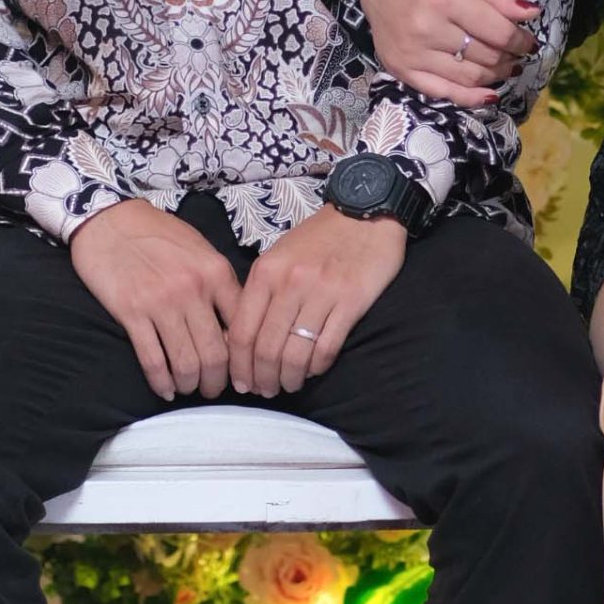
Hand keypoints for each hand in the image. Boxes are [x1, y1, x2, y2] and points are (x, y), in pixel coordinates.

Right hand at [69, 199, 242, 400]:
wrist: (111, 219)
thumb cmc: (159, 235)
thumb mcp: (201, 251)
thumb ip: (221, 284)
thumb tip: (237, 325)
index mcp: (217, 273)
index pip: (242, 327)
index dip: (245, 358)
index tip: (242, 372)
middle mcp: (193, 290)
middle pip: (216, 353)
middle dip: (217, 381)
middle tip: (213, 389)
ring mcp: (162, 302)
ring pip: (186, 362)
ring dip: (190, 384)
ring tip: (189, 388)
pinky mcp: (131, 312)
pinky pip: (152, 359)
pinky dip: (161, 381)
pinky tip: (165, 388)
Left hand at [229, 204, 406, 397]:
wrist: (364, 213)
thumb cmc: (319, 238)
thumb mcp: (279, 256)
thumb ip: (261, 292)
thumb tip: (244, 338)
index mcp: (266, 273)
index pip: (242, 332)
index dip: (239, 366)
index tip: (243, 382)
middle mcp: (289, 283)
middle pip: (266, 349)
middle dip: (263, 379)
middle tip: (266, 390)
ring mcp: (321, 293)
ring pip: (295, 354)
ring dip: (289, 378)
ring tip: (289, 385)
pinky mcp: (351, 302)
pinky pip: (326, 348)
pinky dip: (317, 367)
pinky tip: (314, 370)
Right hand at [358, 0, 537, 107]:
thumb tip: (532, 15)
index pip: (499, 32)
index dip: (521, 41)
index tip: (529, 42)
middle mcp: (428, 28)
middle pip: (486, 56)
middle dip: (509, 58)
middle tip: (516, 54)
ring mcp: (413, 53)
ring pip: (469, 77)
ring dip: (495, 76)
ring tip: (505, 68)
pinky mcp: (401, 70)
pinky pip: (443, 93)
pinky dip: (471, 98)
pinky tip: (489, 94)